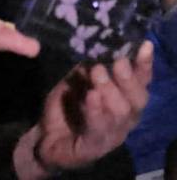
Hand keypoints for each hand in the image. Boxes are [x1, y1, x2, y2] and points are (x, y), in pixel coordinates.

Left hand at [14, 43, 152, 178]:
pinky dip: (96, 111)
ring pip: (121, 113)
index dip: (144, 65)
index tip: (144, 46)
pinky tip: (91, 97)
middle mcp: (125, 117)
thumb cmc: (67, 106)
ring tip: (97, 74)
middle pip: (138, 99)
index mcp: (125, 100)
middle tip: (115, 62)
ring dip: (110, 91)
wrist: (46, 136)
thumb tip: (93, 52)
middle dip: (127, 78)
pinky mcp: (94, 146)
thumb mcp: (76, 81)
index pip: (141, 82)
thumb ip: (87, 69)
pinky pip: (98, 128)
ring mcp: (112, 133)